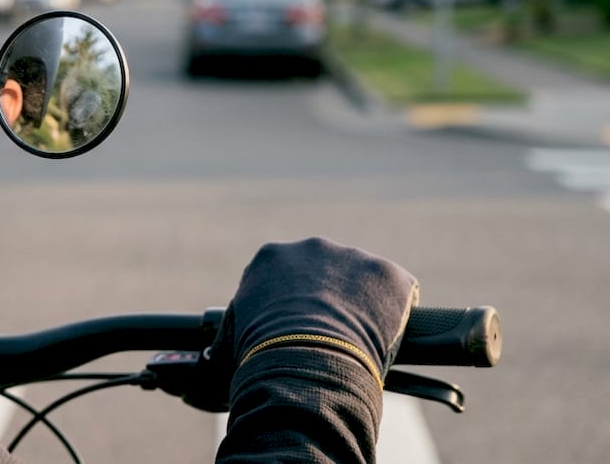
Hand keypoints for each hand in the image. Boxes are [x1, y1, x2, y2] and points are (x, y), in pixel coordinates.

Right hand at [210, 237, 418, 385]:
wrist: (304, 361)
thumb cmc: (262, 354)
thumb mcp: (235, 336)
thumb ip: (232, 333)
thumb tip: (210, 356)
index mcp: (271, 257)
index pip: (287, 276)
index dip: (295, 303)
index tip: (300, 326)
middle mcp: (312, 247)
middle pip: (327, 271)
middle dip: (332, 297)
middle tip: (331, 333)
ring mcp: (353, 257)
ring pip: (363, 280)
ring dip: (364, 304)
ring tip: (359, 340)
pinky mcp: (389, 274)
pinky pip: (399, 292)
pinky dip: (397, 313)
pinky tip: (385, 336)